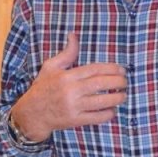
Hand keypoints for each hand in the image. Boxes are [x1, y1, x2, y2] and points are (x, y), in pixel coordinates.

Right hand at [11, 33, 126, 139]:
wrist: (32, 114)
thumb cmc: (42, 88)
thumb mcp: (51, 67)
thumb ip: (66, 53)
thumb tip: (73, 35)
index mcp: (67, 76)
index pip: (94, 69)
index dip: (111, 69)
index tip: (121, 70)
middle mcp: (71, 91)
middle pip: (101, 84)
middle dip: (117, 82)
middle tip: (125, 82)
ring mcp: (74, 106)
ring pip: (101, 102)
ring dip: (116, 98)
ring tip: (123, 95)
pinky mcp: (75, 120)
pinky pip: (97, 117)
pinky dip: (108, 114)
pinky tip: (112, 110)